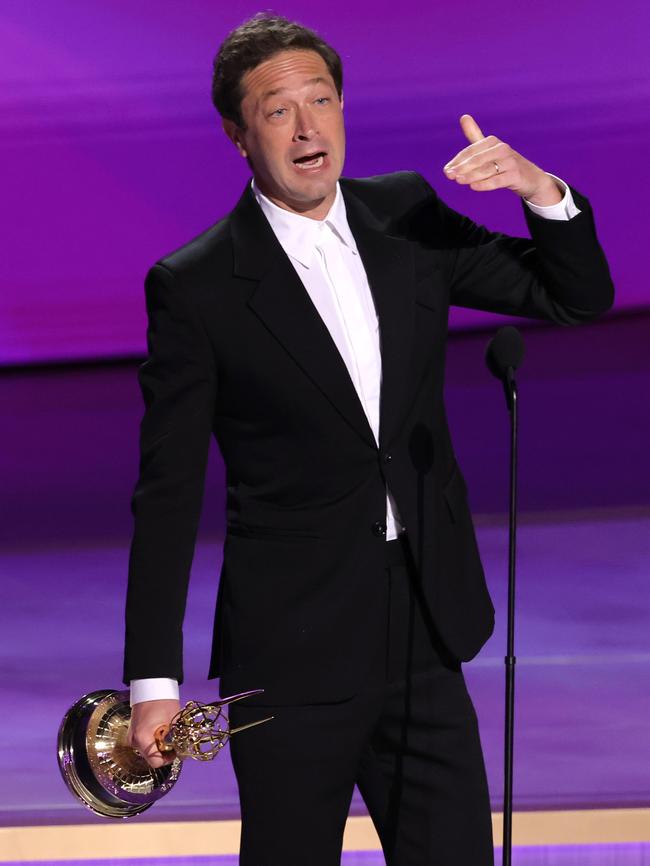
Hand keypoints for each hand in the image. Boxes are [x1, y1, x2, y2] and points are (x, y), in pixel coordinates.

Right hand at [127, 698, 180, 767]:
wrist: (150, 685)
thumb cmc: (163, 701)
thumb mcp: (173, 722)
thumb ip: (174, 739)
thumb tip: (180, 751)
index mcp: (142, 739)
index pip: (155, 762)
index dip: (168, 758)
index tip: (176, 750)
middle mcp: (134, 740)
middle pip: (151, 756)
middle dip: (164, 751)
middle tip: (174, 740)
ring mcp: (131, 736)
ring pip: (148, 749)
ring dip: (159, 745)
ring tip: (167, 732)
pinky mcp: (133, 731)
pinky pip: (144, 741)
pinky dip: (153, 739)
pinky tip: (160, 729)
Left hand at [443, 114, 562, 204]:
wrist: (530, 177)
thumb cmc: (505, 163)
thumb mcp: (490, 149)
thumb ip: (475, 136)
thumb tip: (463, 116)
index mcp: (492, 142)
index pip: (471, 151)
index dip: (458, 161)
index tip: (446, 170)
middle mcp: (502, 149)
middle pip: (478, 159)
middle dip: (462, 167)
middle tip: (449, 175)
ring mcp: (510, 161)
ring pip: (486, 169)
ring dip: (471, 176)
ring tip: (458, 181)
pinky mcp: (515, 175)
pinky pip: (498, 180)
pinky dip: (485, 184)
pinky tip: (473, 187)